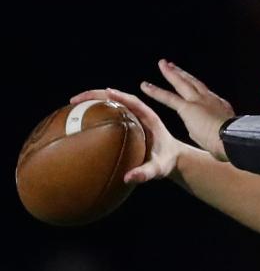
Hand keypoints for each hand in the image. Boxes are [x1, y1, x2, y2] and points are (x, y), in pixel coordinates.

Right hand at [69, 88, 183, 183]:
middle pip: (117, 98)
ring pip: (112, 103)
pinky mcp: (128, 123)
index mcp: (149, 119)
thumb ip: (145, 173)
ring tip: (73, 104)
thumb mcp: (158, 168)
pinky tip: (81, 117)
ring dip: (93, 100)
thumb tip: (127, 178)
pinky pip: (111, 112)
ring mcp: (133, 117)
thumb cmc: (167, 162)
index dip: (119, 96)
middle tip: (74, 100)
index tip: (103, 93)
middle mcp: (140, 114)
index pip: (133, 102)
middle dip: (96, 95)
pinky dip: (97, 111)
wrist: (175, 159)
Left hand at [140, 59, 234, 159]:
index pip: (207, 95)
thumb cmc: (230, 142)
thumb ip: (211, 131)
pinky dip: (156, 92)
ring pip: (183, 84)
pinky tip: (145, 86)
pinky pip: (168, 98)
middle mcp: (211, 99)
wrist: (231, 139)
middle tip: (173, 66)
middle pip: (195, 83)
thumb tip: (200, 133)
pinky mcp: (187, 108)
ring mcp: (199, 101)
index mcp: (221, 107)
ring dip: (172, 74)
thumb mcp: (224, 134)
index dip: (198, 88)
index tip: (191, 82)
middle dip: (184, 74)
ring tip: (163, 64)